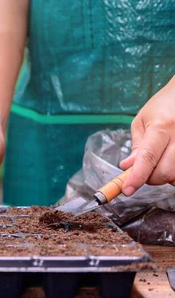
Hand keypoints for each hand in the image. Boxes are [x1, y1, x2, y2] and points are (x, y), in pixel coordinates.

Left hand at [120, 79, 174, 194]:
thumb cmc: (162, 106)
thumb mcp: (142, 121)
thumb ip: (137, 146)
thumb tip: (128, 167)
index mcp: (162, 127)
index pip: (148, 157)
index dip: (137, 177)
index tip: (127, 190)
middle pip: (165, 172)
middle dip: (150, 179)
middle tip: (143, 171)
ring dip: (165, 177)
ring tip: (159, 163)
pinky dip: (174, 173)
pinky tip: (170, 163)